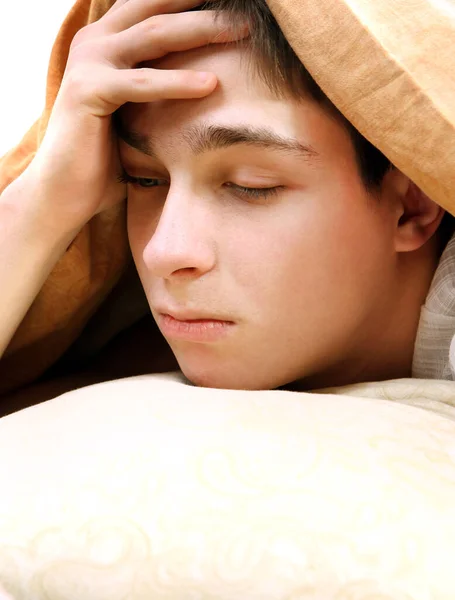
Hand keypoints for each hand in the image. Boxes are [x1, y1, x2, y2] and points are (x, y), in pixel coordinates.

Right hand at [25, 0, 247, 235]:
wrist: (65, 190)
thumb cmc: (106, 155)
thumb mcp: (136, 111)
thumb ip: (157, 86)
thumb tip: (208, 83)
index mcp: (107, 41)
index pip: (154, 8)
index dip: (189, 3)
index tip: (232, 4)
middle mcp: (95, 42)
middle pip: (158, 10)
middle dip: (202, 7)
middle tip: (248, 11)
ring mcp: (89, 62)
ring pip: (154, 35)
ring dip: (202, 29)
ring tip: (242, 30)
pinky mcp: (88, 90)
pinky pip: (143, 83)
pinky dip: (178, 83)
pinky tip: (212, 84)